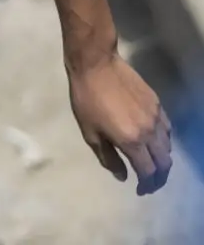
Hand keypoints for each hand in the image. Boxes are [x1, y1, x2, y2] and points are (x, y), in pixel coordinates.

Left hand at [69, 53, 171, 193]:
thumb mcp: (90, 132)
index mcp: (131, 141)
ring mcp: (157, 117)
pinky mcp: (158, 104)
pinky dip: (164, 142)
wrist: (96, 65)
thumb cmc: (86, 99)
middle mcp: (149, 132)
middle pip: (164, 162)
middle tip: (149, 182)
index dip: (147, 184)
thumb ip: (107, 156)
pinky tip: (154, 141)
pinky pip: (167, 130)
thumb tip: (122, 176)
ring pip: (168, 147)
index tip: (141, 189)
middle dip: (159, 177)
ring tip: (151, 163)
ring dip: (162, 159)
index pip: (148, 171)